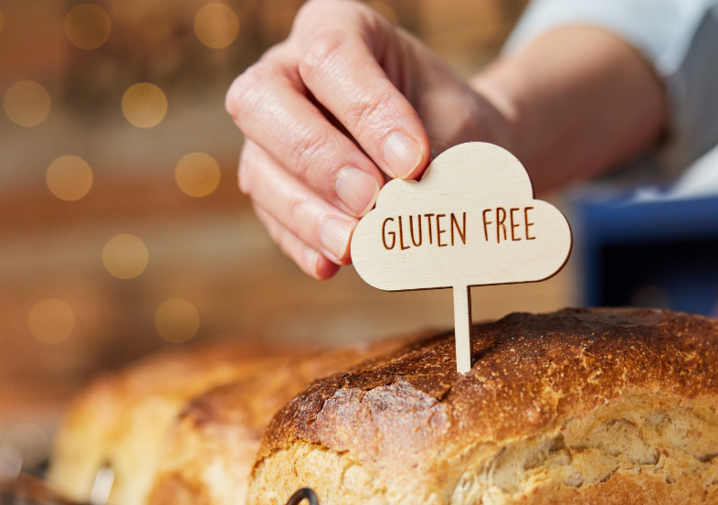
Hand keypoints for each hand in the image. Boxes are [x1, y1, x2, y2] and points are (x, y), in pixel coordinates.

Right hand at [227, 0, 511, 278]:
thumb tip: (402, 208)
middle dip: (317, 157)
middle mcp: (288, 69)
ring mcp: (270, 130)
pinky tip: (331, 264)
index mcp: (338, 27)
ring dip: (305, 211)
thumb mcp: (457, 126)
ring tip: (352, 244)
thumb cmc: (453, 124)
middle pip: (263, 100)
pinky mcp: (271, 184)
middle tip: (369, 199)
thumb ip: (429, 157)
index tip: (412, 162)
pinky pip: (270, 215)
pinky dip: (301, 241)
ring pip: (259, 165)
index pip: (332, 57)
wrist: (458, 153)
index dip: (367, 112)